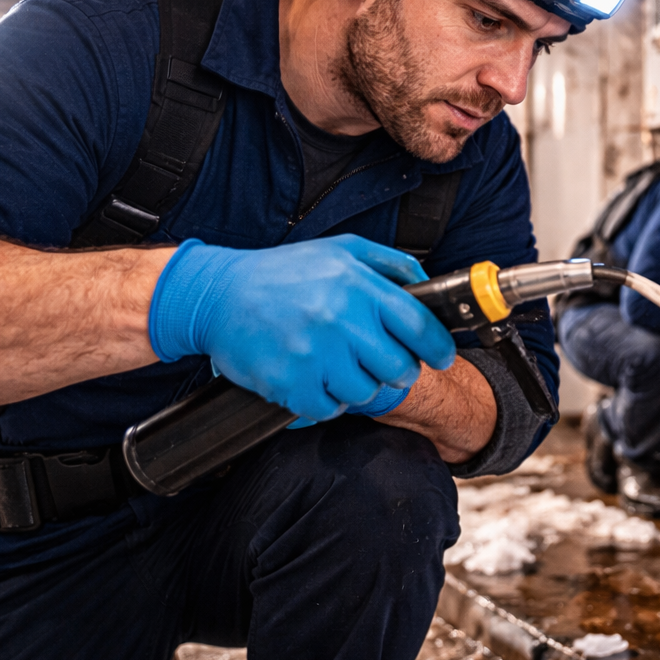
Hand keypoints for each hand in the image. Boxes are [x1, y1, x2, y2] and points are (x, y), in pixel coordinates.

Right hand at [149, 235, 455, 422]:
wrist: (216, 295)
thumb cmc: (282, 274)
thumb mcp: (341, 250)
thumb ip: (389, 263)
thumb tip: (426, 284)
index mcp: (356, 286)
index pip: (418, 325)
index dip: (438, 347)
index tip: (442, 356)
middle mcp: (339, 320)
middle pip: (398, 367)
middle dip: (398, 369)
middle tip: (383, 363)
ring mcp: (314, 355)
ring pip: (366, 392)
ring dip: (360, 385)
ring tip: (340, 366)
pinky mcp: (290, 384)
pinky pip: (330, 409)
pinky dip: (328, 401)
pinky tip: (316, 379)